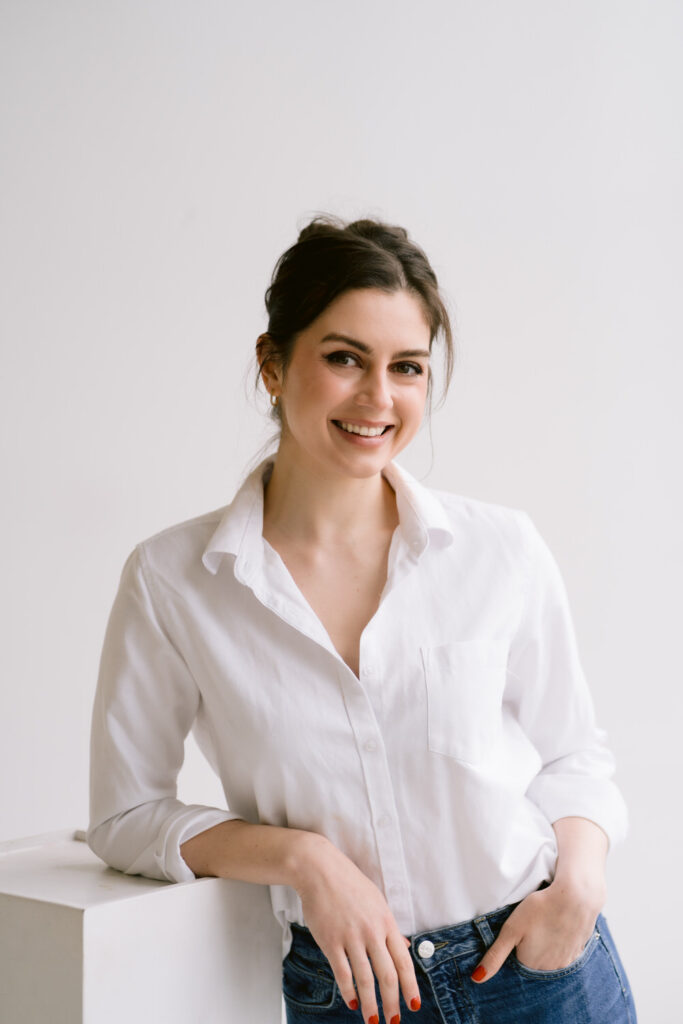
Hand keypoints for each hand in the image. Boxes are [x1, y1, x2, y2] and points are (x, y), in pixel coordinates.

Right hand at [293, 834, 420, 1023]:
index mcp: (386, 921)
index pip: (404, 961)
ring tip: (373, 1021)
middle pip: (387, 976)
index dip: (410, 986)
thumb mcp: (376, 901)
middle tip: (394, 1022)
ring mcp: (351, 937)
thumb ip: (389, 927)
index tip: (414, 1005)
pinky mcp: (331, 941)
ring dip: (371, 1005)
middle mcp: (372, 931)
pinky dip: (348, 992)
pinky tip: (352, 1003)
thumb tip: (404, 947)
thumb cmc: (349, 884)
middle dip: (392, 1003)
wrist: (320, 870)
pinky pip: (343, 973)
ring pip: (365, 979)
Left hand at [470, 876, 605, 981]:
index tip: (518, 932)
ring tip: (544, 926)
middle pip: (533, 963)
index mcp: (531, 966)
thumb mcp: (511, 930)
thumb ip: (495, 956)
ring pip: (550, 959)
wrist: (575, 897)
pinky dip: (559, 944)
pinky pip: (564, 953)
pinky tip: (557, 928)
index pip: (516, 963)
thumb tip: (477, 979)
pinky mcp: (578, 952)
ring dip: (546, 948)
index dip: (515, 946)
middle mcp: (550, 970)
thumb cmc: (540, 910)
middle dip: (530, 949)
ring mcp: (567, 962)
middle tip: (532, 926)